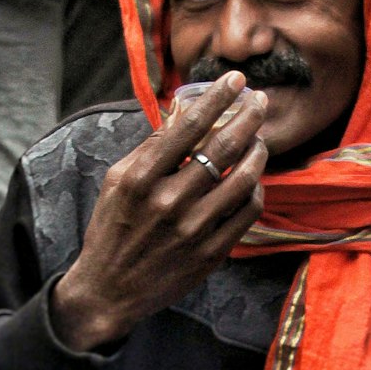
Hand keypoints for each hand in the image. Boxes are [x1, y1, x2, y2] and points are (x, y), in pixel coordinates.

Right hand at [51, 72, 267, 350]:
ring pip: (244, 179)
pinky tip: (252, 180)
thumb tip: (184, 112)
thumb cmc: (112, 228)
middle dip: (249, 116)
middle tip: (261, 101)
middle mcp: (170, 202)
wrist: (109, 290)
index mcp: (141, 178)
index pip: (190, 126)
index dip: (219, 97)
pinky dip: (256, 191)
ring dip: (259, 152)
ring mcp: (194, 230)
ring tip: (260, 139)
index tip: (236, 80)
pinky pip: (248, 214)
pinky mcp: (211, 254)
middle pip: (224, 147)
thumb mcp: (118, 180)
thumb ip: (151, 147)